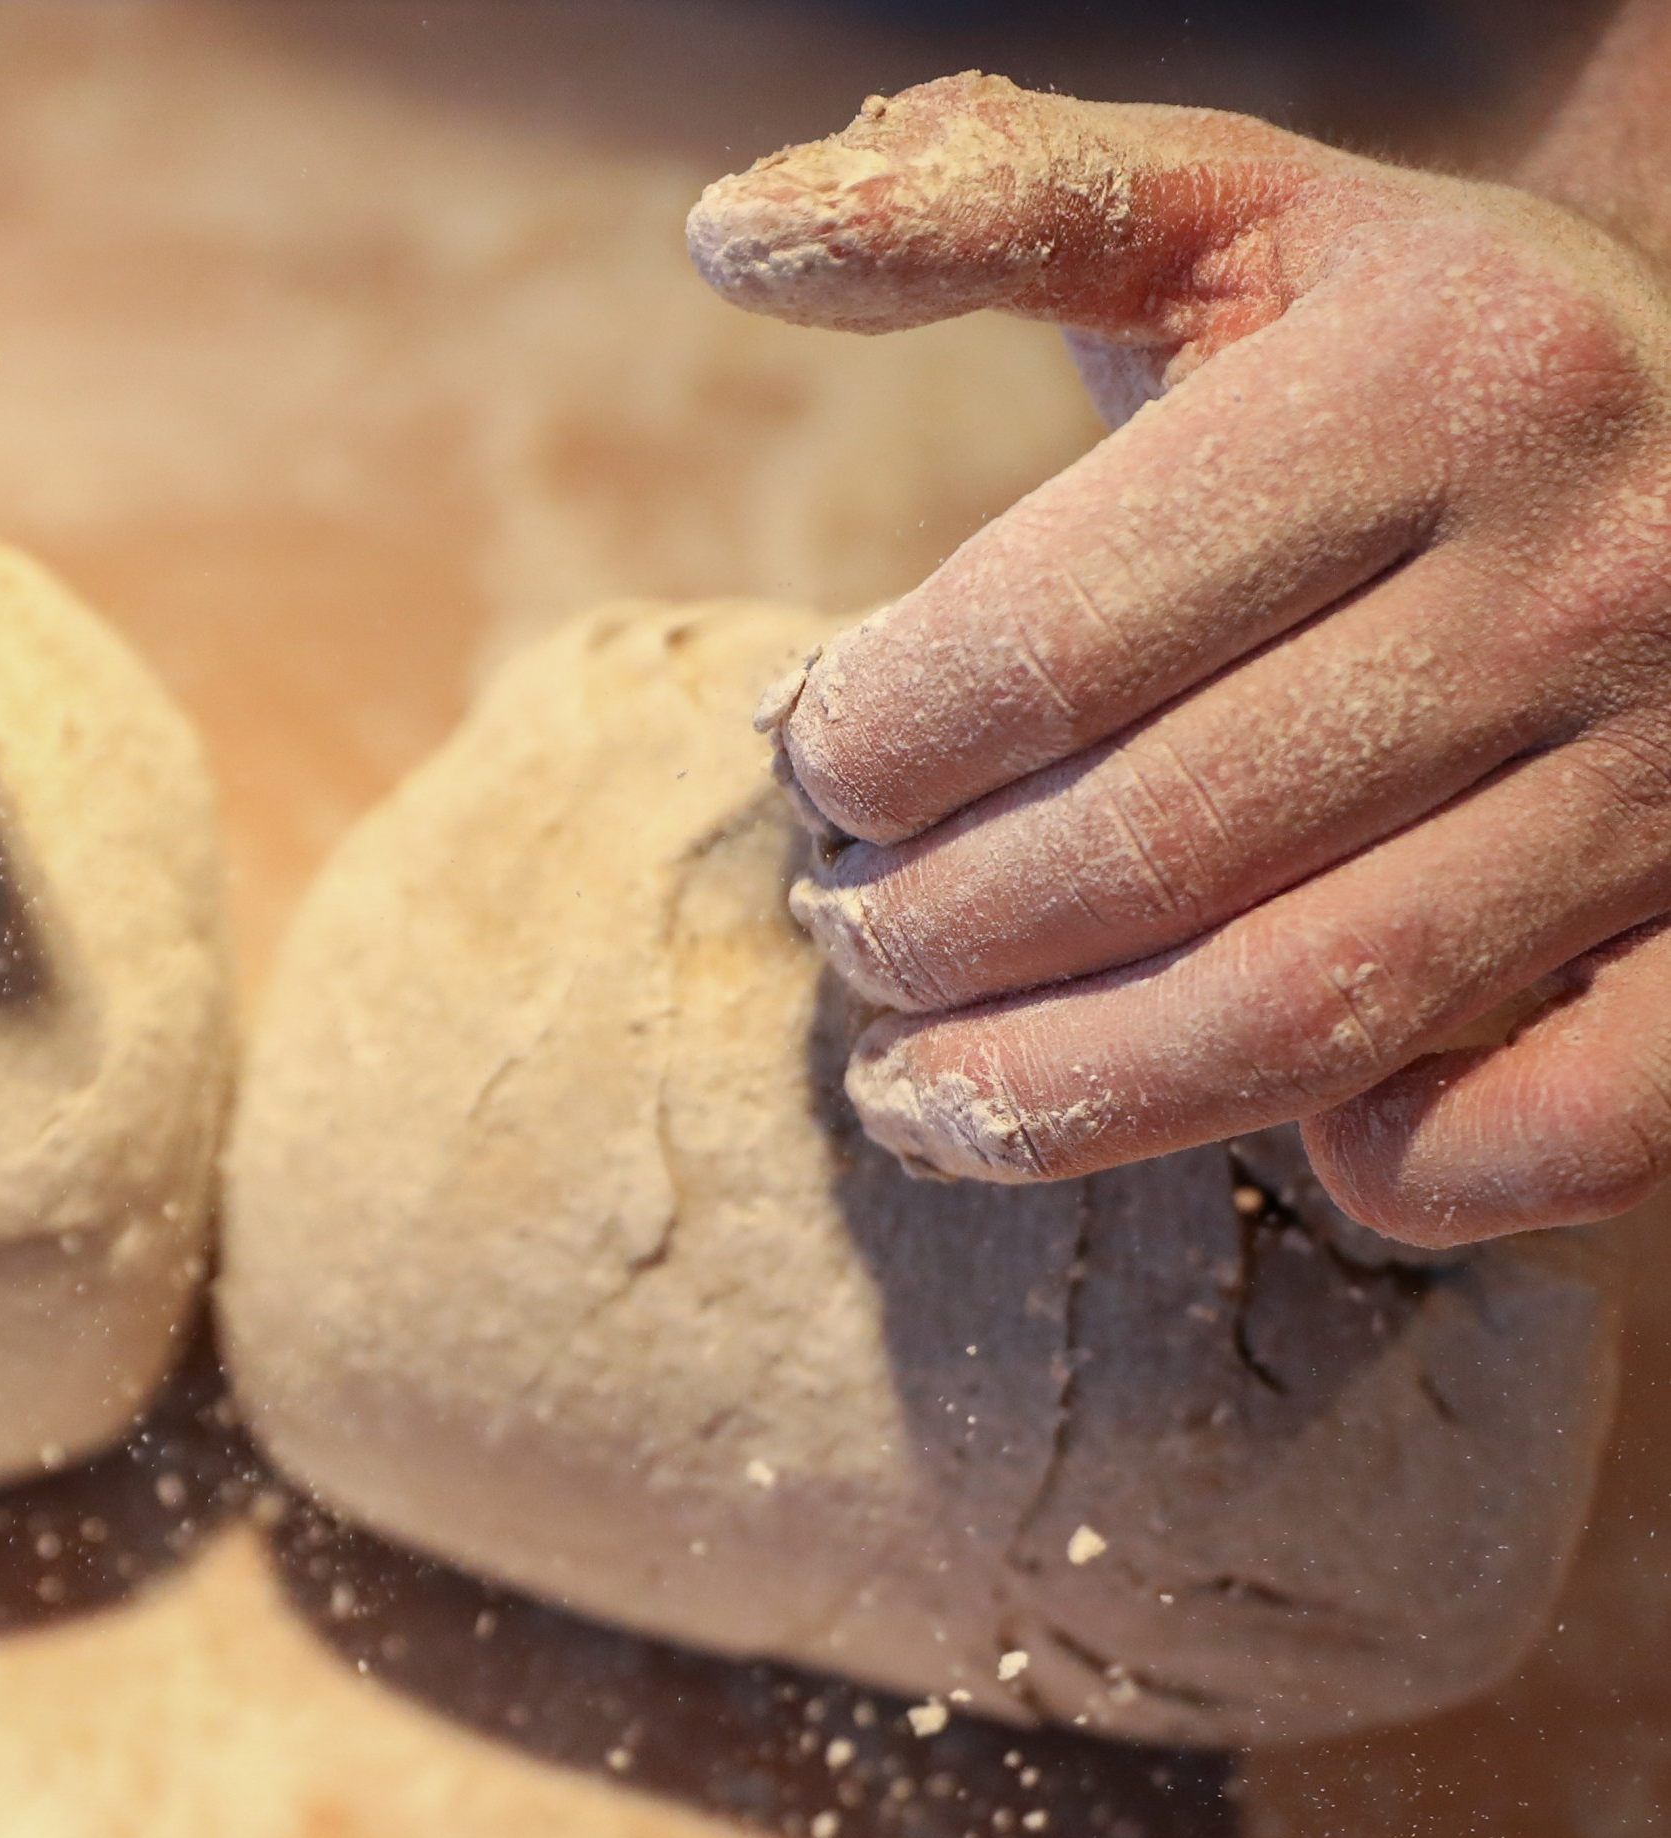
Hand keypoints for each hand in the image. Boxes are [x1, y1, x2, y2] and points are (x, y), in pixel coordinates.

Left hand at [692, 72, 1670, 1247]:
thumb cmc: (1421, 353)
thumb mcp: (1237, 222)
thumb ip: (996, 201)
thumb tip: (720, 238)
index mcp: (1438, 383)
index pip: (1042, 649)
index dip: (863, 753)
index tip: (810, 775)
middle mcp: (1585, 577)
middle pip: (1144, 851)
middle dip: (928, 933)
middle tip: (847, 940)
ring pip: (1292, 1013)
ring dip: (1053, 1095)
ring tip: (910, 1099)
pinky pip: (1543, 1129)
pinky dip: (1384, 1168)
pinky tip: (1262, 1132)